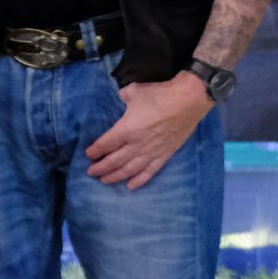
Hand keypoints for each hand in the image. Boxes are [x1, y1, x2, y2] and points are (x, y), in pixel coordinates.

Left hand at [85, 71, 210, 189]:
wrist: (189, 100)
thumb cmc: (159, 95)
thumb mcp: (133, 92)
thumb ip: (123, 98)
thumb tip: (122, 99)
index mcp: (126, 130)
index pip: (105, 144)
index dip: (95, 151)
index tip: (88, 155)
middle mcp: (137, 145)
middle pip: (114, 161)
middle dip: (100, 168)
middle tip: (91, 173)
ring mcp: (152, 152)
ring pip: (130, 170)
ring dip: (115, 176)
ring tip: (105, 181)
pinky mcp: (165, 154)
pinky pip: (150, 172)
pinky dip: (139, 180)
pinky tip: (130, 186)